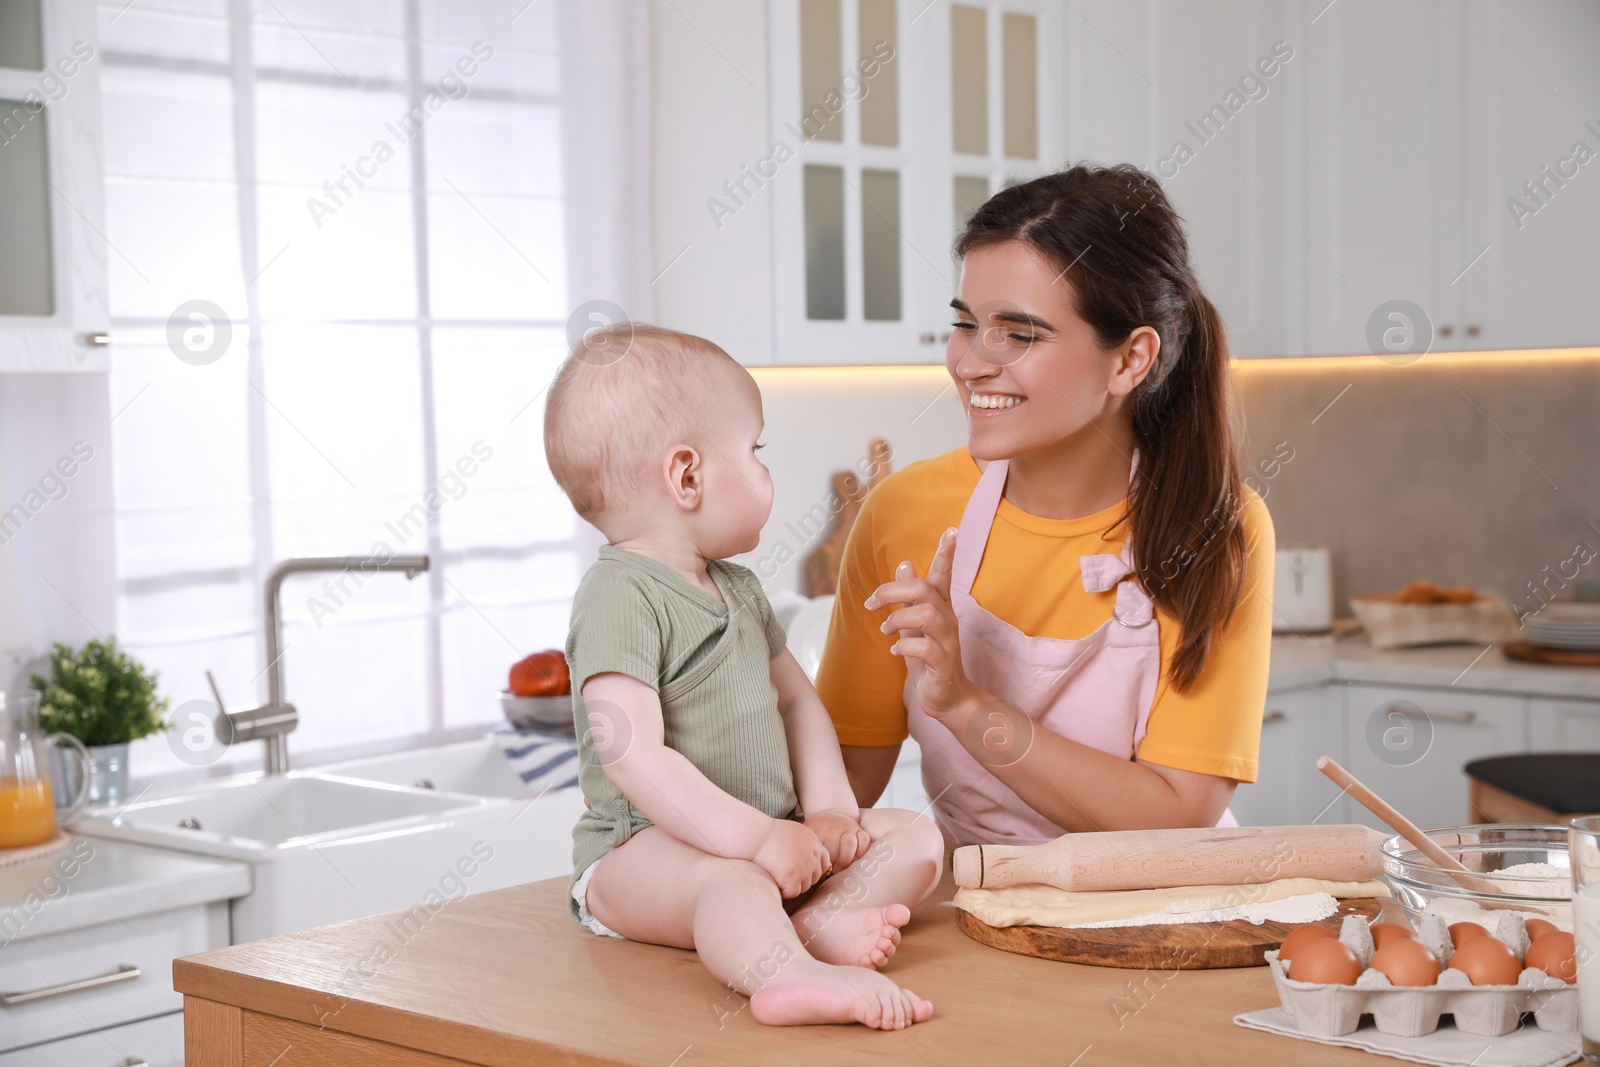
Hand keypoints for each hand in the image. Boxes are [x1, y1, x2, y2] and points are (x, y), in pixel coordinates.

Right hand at [752, 818, 831, 897]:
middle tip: (784, 873)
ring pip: (804, 887)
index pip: (824, 863)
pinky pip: (792, 893)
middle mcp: (812, 856)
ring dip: (791, 885)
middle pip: (815, 878)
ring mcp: (804, 868)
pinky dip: (783, 890)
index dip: (813, 869)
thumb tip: (807, 859)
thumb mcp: (794, 832)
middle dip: (801, 878)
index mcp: (814, 843)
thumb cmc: (769, 834)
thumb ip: (805, 845)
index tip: (800, 870)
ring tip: (778, 875)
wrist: (756, 835)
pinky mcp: (792, 877)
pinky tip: (774, 880)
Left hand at [802, 810, 870, 873]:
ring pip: (849, 844)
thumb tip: (803, 871)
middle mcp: (833, 830)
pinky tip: (855, 860)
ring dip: (846, 860)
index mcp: (819, 832)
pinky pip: (864, 840)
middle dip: (833, 865)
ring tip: (841, 869)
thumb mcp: (808, 835)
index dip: (821, 865)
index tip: (819, 872)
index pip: (820, 851)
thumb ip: (806, 849)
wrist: (830, 811)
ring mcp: (847, 829)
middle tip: (830, 874)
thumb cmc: (817, 829)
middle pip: (834, 849)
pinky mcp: (859, 829)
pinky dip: (861, 851)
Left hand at [866, 528, 980, 720]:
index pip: (944, 574)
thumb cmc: (928, 659)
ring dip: (898, 618)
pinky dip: (904, 645)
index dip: (947, 553)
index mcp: (940, 607)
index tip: (952, 530)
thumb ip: (908, 599)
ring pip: (927, 613)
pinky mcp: (944, 662)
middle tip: (871, 604)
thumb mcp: (914, 625)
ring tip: (885, 629)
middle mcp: (947, 619)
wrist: (947, 698)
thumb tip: (904, 565)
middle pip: (924, 589)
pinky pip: (925, 647)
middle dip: (892, 591)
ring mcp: (948, 640)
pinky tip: (895, 650)